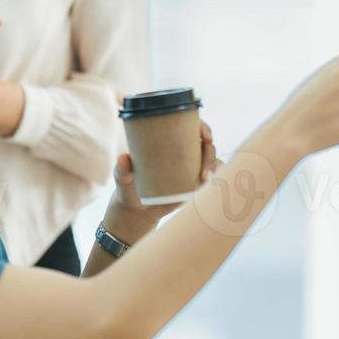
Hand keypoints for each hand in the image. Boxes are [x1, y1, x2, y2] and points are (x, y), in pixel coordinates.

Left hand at [106, 121, 221, 241]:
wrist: (136, 211)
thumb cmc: (129, 188)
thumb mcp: (123, 179)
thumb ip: (122, 170)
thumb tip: (123, 158)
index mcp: (168, 141)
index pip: (190, 127)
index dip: (203, 128)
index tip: (206, 137)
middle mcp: (183, 152)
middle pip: (205, 145)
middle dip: (210, 154)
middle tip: (204, 171)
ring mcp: (191, 167)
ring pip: (212, 161)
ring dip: (215, 168)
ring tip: (205, 181)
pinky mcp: (195, 184)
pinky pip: (212, 178)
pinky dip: (216, 181)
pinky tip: (210, 187)